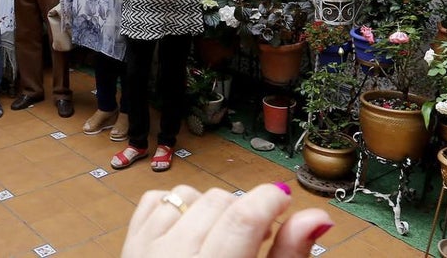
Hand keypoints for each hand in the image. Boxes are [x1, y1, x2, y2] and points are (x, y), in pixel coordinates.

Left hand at [121, 183, 331, 257]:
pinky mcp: (131, 243)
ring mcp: (147, 249)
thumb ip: (289, 255)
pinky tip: (190, 230)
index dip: (269, 200)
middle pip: (220, 203)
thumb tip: (316, 218)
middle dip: (244, 211)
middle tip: (255, 239)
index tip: (282, 200)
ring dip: (211, 208)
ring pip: (188, 195)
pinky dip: (177, 206)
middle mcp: (175, 257)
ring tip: (222, 238)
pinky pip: (157, 200)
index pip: (243, 218)